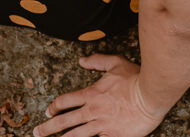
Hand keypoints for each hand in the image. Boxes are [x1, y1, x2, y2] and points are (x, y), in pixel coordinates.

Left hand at [33, 54, 166, 136]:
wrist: (151, 95)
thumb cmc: (135, 79)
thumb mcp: (116, 63)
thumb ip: (97, 61)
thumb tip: (82, 60)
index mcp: (92, 94)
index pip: (66, 101)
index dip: (55, 106)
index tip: (48, 110)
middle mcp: (93, 110)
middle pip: (65, 120)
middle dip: (48, 127)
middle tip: (37, 132)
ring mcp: (102, 124)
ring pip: (75, 135)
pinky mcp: (112, 135)